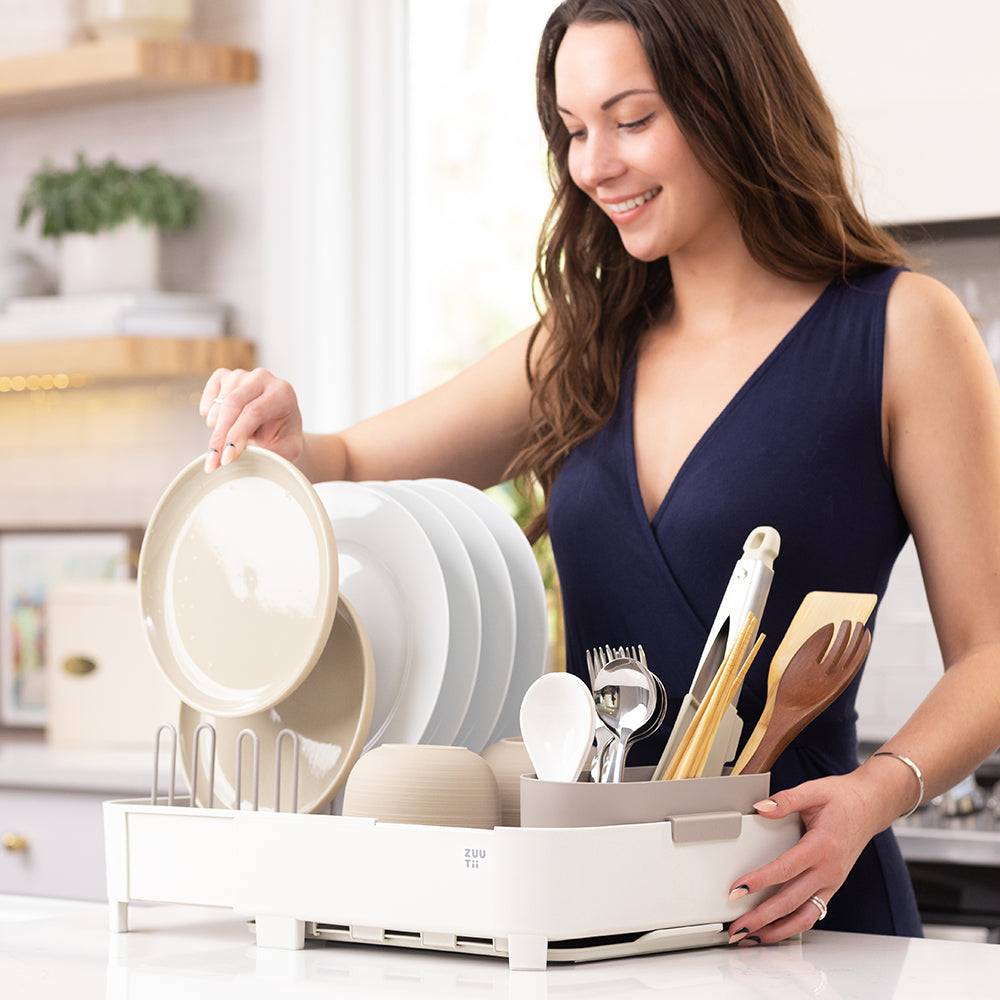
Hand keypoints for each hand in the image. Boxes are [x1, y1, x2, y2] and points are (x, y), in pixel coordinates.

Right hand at [199, 367, 303, 470]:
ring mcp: (241, 375)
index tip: (227, 458)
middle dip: (220, 436)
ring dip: (218, 428)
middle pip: (232, 405)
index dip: (237, 436)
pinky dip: (210, 417)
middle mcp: (262, 378)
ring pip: (217, 405)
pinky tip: (225, 423)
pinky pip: (207, 401)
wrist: (278, 424)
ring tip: (234, 438)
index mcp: (282, 392)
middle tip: (214, 462)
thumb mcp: (287, 450)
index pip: (254, 412)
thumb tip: (242, 457)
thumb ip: (270, 453)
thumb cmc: (283, 437)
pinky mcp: (223, 376)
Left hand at [725, 773, 881, 945]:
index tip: (737, 890)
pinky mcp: (831, 887)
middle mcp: (828, 870)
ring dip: (776, 930)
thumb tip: (761, 808)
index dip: (759, 881)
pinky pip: (812, 914)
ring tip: (751, 937)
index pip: (785, 869)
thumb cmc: (843, 799)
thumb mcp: (814, 790)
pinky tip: (773, 930)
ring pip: (804, 917)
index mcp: (822, 846)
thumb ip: (786, 800)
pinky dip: (792, 926)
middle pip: (791, 901)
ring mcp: (831, 882)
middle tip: (737, 927)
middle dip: (762, 917)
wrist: (870, 807)